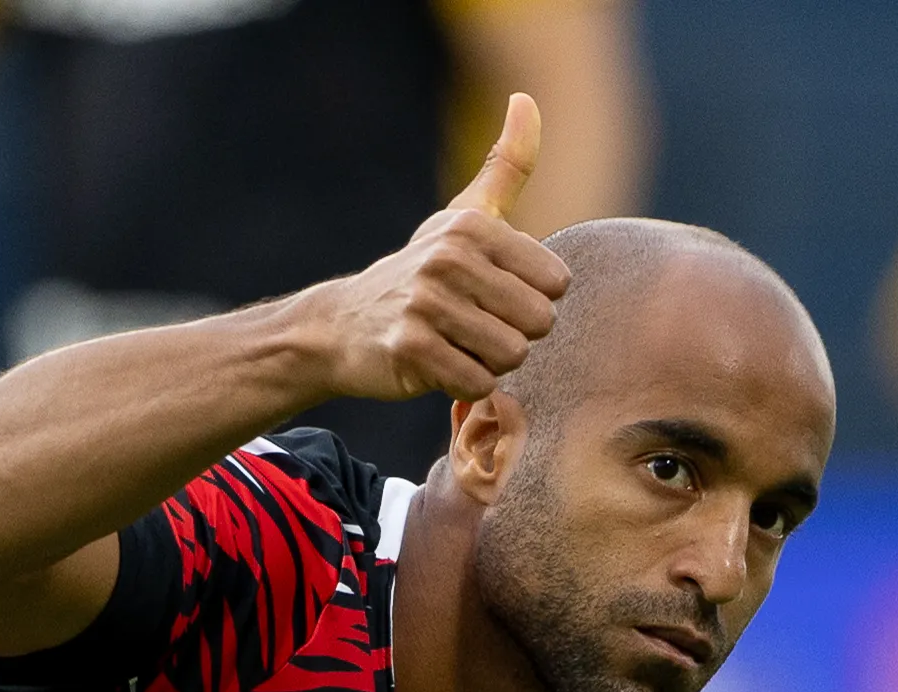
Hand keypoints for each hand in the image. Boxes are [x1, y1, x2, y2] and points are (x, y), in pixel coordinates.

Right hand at [309, 93, 570, 402]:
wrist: (341, 325)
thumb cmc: (419, 273)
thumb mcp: (463, 215)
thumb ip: (507, 165)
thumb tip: (526, 100)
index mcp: (472, 226)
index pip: (557, 284)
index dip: (531, 300)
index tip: (491, 296)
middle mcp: (448, 258)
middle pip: (539, 322)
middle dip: (513, 335)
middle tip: (472, 327)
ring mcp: (425, 303)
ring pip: (511, 356)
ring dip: (489, 362)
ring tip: (456, 346)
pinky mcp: (409, 349)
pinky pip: (477, 383)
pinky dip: (464, 385)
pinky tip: (437, 367)